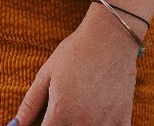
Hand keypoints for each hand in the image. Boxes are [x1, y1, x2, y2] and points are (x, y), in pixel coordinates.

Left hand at [10, 3, 137, 124]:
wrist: (111, 36)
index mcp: (61, 113)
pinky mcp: (123, 121)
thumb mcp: (46, 73)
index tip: (45, 121)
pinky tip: (97, 116)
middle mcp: (82, 123)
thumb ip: (30, 104)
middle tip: (64, 109)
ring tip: (78, 109)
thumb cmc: (75, 51)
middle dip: (60, 125)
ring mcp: (104, 124)